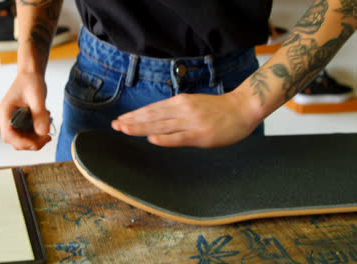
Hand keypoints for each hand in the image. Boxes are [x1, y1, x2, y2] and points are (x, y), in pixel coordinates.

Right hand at [0, 72, 50, 149]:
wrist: (31, 75)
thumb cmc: (31, 82)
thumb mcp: (37, 97)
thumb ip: (40, 115)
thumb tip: (43, 132)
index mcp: (4, 112)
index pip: (8, 135)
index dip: (23, 142)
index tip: (39, 142)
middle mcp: (5, 118)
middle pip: (15, 140)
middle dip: (31, 142)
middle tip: (47, 137)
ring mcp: (11, 121)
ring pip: (21, 139)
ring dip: (35, 138)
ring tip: (46, 123)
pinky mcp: (18, 121)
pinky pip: (26, 133)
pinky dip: (36, 132)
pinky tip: (44, 121)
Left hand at [111, 91, 260, 147]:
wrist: (243, 108)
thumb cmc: (218, 109)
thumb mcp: (193, 104)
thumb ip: (175, 112)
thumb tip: (156, 123)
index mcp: (180, 102)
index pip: (152, 109)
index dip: (135, 115)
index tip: (120, 119)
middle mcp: (182, 110)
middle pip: (152, 116)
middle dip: (132, 121)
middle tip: (115, 125)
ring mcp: (191, 122)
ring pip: (161, 126)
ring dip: (141, 128)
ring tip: (124, 130)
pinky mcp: (200, 135)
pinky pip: (179, 138)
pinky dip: (164, 139)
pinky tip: (151, 140)